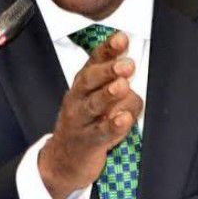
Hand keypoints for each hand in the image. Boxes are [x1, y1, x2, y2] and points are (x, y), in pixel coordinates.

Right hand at [38, 32, 142, 198]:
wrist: (63, 160)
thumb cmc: (87, 123)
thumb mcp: (97, 100)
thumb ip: (116, 87)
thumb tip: (134, 84)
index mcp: (82, 85)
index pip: (93, 62)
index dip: (107, 49)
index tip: (121, 38)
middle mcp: (77, 99)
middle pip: (90, 80)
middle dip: (108, 70)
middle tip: (127, 64)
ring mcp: (80, 121)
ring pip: (93, 105)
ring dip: (108, 95)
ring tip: (123, 86)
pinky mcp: (87, 142)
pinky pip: (100, 133)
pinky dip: (112, 126)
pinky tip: (123, 119)